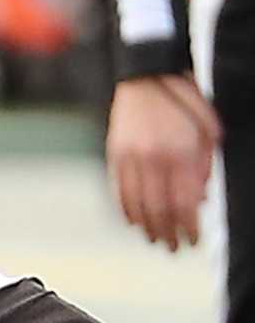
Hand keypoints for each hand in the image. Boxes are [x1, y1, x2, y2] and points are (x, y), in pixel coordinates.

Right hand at [107, 74, 218, 250]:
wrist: (147, 74)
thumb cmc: (183, 100)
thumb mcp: (208, 130)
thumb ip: (205, 166)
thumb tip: (200, 198)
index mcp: (181, 152)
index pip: (184, 203)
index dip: (188, 227)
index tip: (192, 241)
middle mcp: (154, 158)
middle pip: (159, 210)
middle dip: (166, 233)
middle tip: (173, 248)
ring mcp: (130, 157)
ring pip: (136, 204)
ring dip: (145, 226)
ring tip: (153, 239)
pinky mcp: (115, 154)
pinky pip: (119, 190)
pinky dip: (125, 209)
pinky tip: (133, 221)